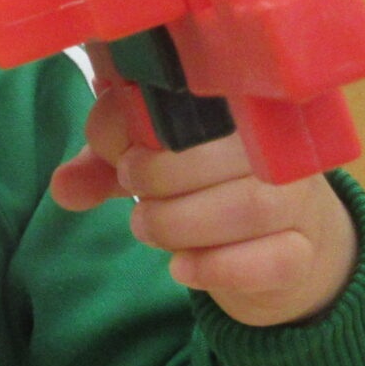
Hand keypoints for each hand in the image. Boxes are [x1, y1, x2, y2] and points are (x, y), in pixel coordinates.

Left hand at [49, 92, 357, 327]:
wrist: (285, 242)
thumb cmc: (209, 188)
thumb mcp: (150, 167)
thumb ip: (105, 166)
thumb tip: (62, 186)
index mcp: (238, 107)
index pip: (195, 96)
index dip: (139, 124)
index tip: (118, 152)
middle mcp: (278, 148)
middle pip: (228, 154)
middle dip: (161, 177)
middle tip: (134, 194)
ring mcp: (298, 201)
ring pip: (252, 206)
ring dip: (182, 222)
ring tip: (148, 227)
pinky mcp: (302, 253)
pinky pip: (274, 259)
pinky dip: (218, 267)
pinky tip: (183, 268)